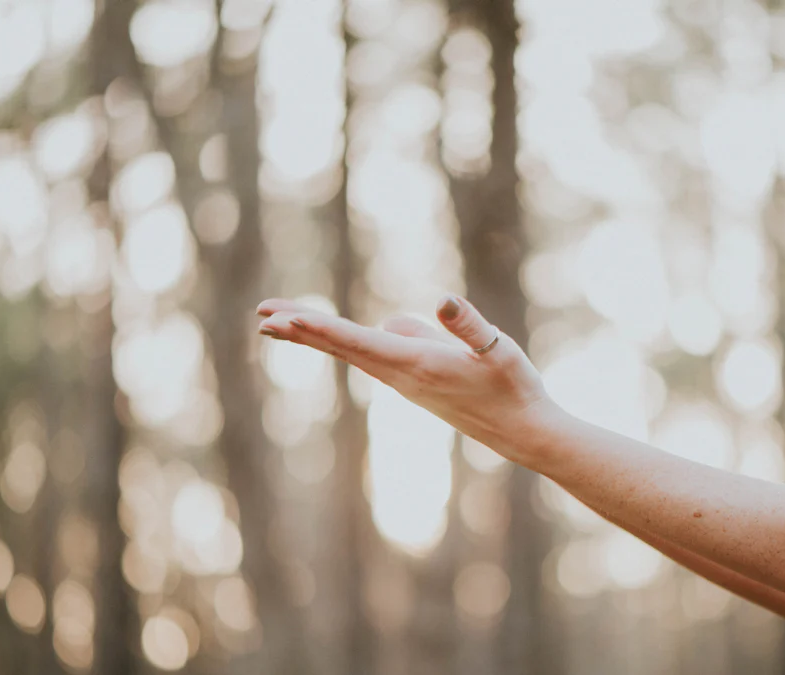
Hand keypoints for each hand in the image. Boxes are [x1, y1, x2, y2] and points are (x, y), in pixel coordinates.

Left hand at [255, 295, 560, 463]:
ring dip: (316, 335)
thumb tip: (442, 301)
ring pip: (352, 352)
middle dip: (301, 330)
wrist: (524, 432)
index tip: (283, 319)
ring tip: (282, 321)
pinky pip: (369, 356)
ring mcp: (406, 382)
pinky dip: (342, 342)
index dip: (319, 328)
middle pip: (342, 347)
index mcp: (417, 364)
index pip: (357, 342)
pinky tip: (338, 334)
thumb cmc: (515, 388)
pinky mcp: (415, 383)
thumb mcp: (498, 350)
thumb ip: (469, 326)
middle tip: (261, 317)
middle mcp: (402, 376)